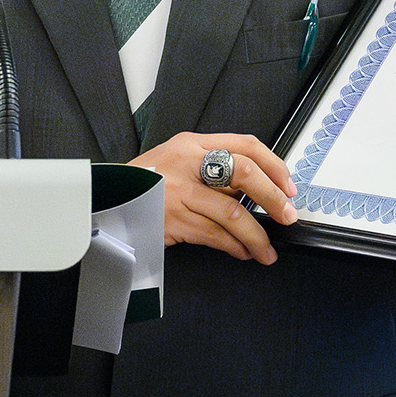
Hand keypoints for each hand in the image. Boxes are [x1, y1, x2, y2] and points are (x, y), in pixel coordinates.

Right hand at [128, 132, 297, 263]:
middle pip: (243, 173)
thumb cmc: (145, 184)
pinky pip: (214, 235)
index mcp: (192, 144)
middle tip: (287, 215)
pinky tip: (242, 251)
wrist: (107, 202)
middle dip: (273, 197)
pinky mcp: (172, 220)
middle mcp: (187, 163)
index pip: (245, 145)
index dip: (274, 165)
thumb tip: (256, 190)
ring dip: (257, 236)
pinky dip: (234, 246)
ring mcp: (178, 192)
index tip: (288, 185)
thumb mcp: (177, 162)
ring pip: (232, 213)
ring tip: (266, 249)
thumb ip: (212, 169)